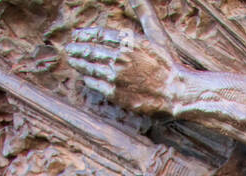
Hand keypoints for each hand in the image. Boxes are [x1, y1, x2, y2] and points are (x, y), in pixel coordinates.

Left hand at [64, 27, 181, 114]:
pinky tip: (85, 78)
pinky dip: (88, 80)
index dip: (86, 34)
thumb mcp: (157, 33)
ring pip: (89, 67)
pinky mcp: (114, 93)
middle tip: (69, 48)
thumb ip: (144, 11)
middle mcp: (118, 57)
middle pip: (91, 50)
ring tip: (72, 60)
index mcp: (127, 41)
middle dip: (77, 48)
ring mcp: (114, 76)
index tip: (77, 34)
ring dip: (79, 63)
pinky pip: (95, 84)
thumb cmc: (168, 63)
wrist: (176, 92)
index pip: (99, 34)